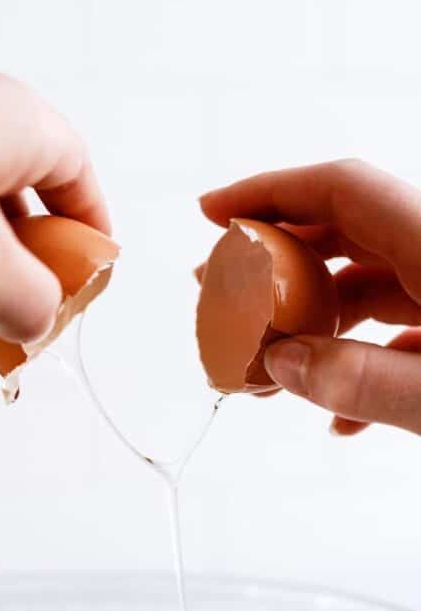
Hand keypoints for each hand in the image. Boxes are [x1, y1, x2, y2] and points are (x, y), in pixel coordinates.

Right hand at [200, 159, 420, 435]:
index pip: (341, 190)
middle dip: (277, 261)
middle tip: (219, 291)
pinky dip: (363, 364)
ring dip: (314, 325)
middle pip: (348, 234)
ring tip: (266, 365)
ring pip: (373, 288)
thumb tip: (280, 363)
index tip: (209, 213)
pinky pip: (402, 333)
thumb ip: (362, 379)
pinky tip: (340, 419)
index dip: (270, 193)